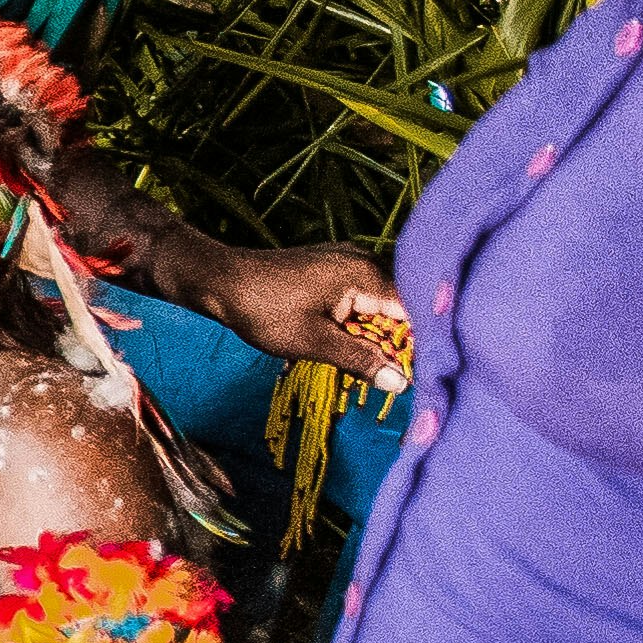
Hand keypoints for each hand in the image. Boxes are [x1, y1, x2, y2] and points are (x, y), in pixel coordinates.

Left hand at [189, 240, 413, 393]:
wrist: (220, 281)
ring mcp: (348, 261)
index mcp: (366, 273)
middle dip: (400, 341)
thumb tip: (400, 382)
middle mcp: (364, 260)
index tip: (422, 374)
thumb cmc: (263, 310)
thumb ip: (360, 360)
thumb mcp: (313, 342)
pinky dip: (362, 321)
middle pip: (401, 306)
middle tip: (398, 377)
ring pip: (381, 303)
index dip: (419, 344)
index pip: (414, 311)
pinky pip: (362, 296)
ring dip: (379, 334)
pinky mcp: (334, 269)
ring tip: (379, 365)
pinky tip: (353, 344)